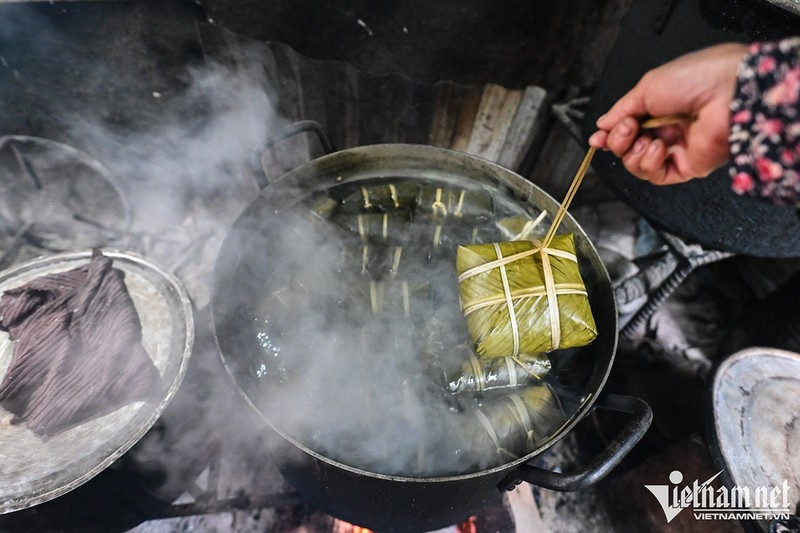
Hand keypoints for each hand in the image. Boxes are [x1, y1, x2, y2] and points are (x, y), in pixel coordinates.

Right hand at [588, 43, 746, 184]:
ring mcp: (678, 149)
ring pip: (638, 164)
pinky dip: (649, 163)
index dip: (610, 136)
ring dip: (632, 153)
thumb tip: (602, 125)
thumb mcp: (646, 88)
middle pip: (628, 148)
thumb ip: (621, 110)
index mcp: (660, 108)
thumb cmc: (694, 78)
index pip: (628, 129)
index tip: (597, 138)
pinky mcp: (688, 166)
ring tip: (643, 138)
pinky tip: (657, 148)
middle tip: (626, 128)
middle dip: (619, 140)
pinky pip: (656, 175)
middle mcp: (668, 130)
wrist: (726, 91)